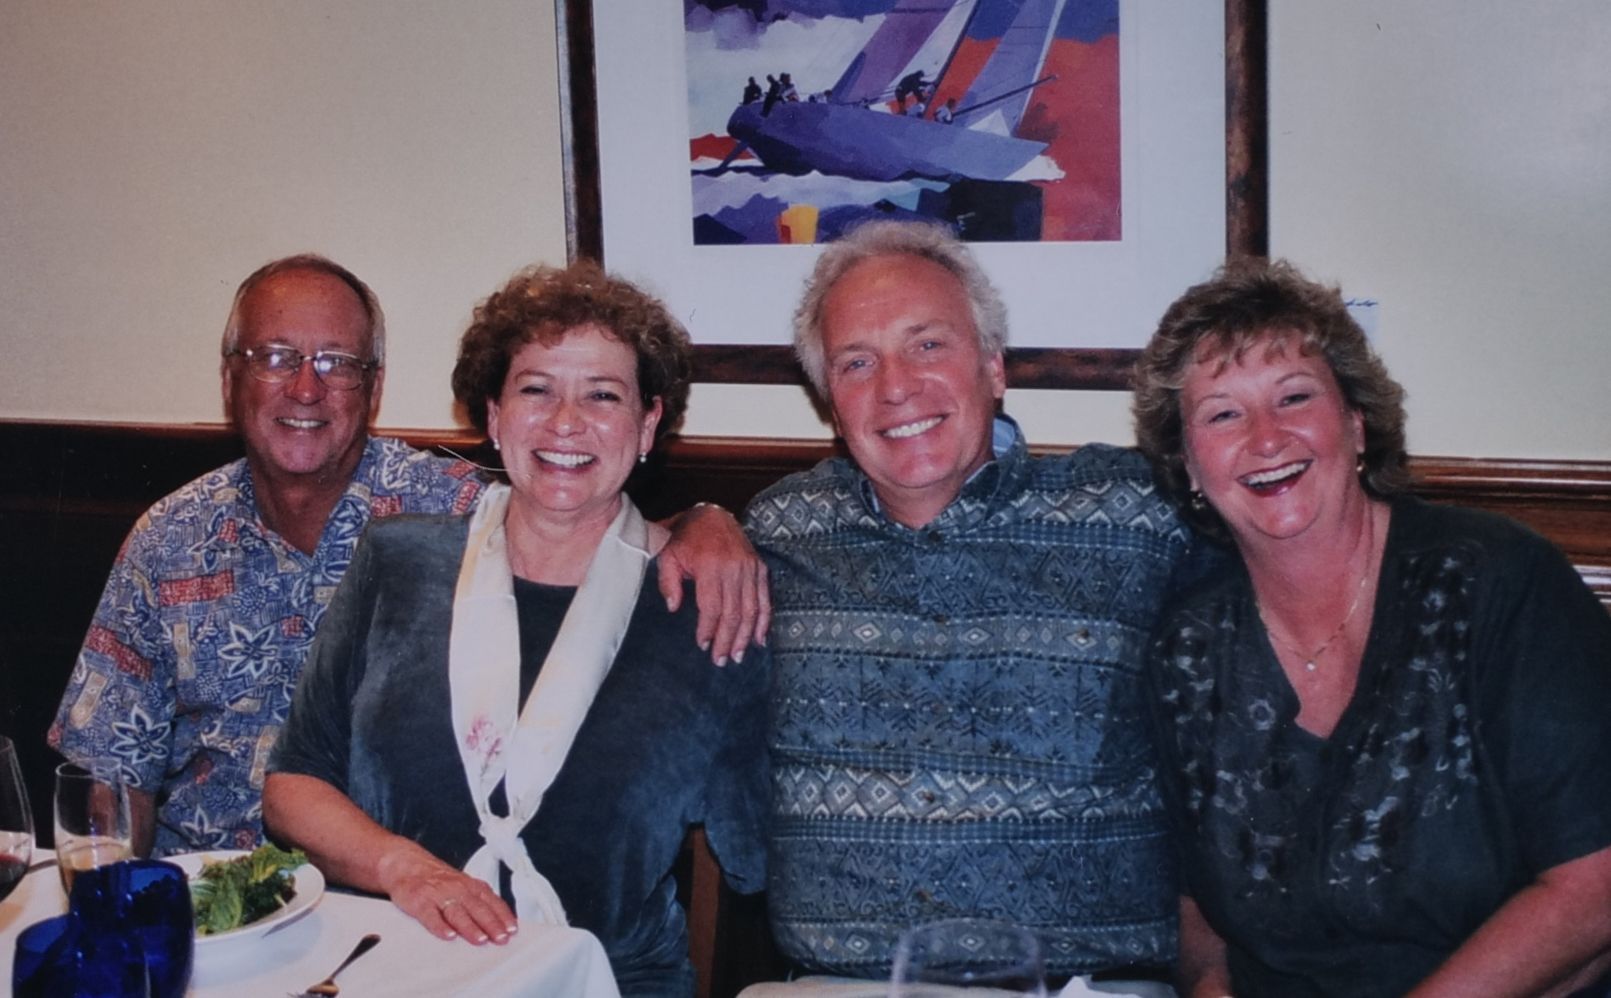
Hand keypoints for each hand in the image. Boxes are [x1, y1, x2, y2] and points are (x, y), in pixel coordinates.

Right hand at [376, 840, 516, 944]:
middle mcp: (457, 888)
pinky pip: (431, 915)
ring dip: (470, 927)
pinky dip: (440, 926)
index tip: (512, 930)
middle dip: (491, 924)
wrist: (406, 865)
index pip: (491, 901)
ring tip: (480, 940)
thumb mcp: (462, 885)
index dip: (503, 916)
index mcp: (470, 885)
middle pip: (477, 908)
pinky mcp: (419, 901)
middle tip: (501, 938)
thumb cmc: (439, 880)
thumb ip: (478, 900)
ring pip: (457, 912)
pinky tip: (448, 936)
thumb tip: (498, 922)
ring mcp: (438, 894)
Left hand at [658, 503, 769, 664]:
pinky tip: (759, 639)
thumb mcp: (667, 556)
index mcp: (710, 565)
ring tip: (738, 655)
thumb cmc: (685, 539)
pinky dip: (764, 620)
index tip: (703, 645)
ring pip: (751, 609)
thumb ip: (667, 582)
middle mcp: (734, 567)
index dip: (708, 629)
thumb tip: (673, 608)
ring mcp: (750, 567)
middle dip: (727, 640)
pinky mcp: (760, 567)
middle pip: (733, 612)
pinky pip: (765, 598)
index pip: (712, 606)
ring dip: (745, 635)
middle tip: (721, 661)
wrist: (710, 514)